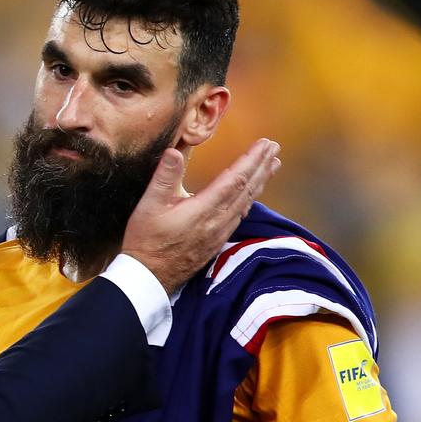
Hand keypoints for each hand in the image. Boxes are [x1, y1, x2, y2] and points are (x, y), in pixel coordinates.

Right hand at [121, 138, 279, 291]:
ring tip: (271, 165)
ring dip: (260, 182)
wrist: (149, 277)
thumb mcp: (149, 205)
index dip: (252, 160)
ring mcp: (219, 233)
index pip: (235, 179)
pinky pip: (241, 216)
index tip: (265, 144)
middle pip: (247, 189)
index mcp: (203, 209)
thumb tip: (174, 152)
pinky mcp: (217, 242)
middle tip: (275, 148)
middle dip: (262, 166)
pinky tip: (252, 194)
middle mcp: (217, 222)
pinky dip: (250, 199)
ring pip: (247, 203)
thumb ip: (164, 176)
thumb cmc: (146, 240)